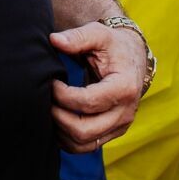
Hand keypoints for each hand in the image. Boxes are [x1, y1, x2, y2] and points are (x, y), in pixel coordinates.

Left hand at [49, 22, 147, 153]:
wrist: (132, 57)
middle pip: (85, 130)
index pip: (88, 102)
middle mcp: (125, 112)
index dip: (62, 95)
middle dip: (58, 117)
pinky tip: (56, 121)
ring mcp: (120, 125)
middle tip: (46, 100)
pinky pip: (86, 146)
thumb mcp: (98, 34)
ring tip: (49, 110)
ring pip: (84, 144)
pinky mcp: (113, 132)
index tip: (51, 82)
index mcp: (124, 88)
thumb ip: (77, 37)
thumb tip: (55, 40)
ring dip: (60, 131)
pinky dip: (67, 139)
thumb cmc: (113, 45)